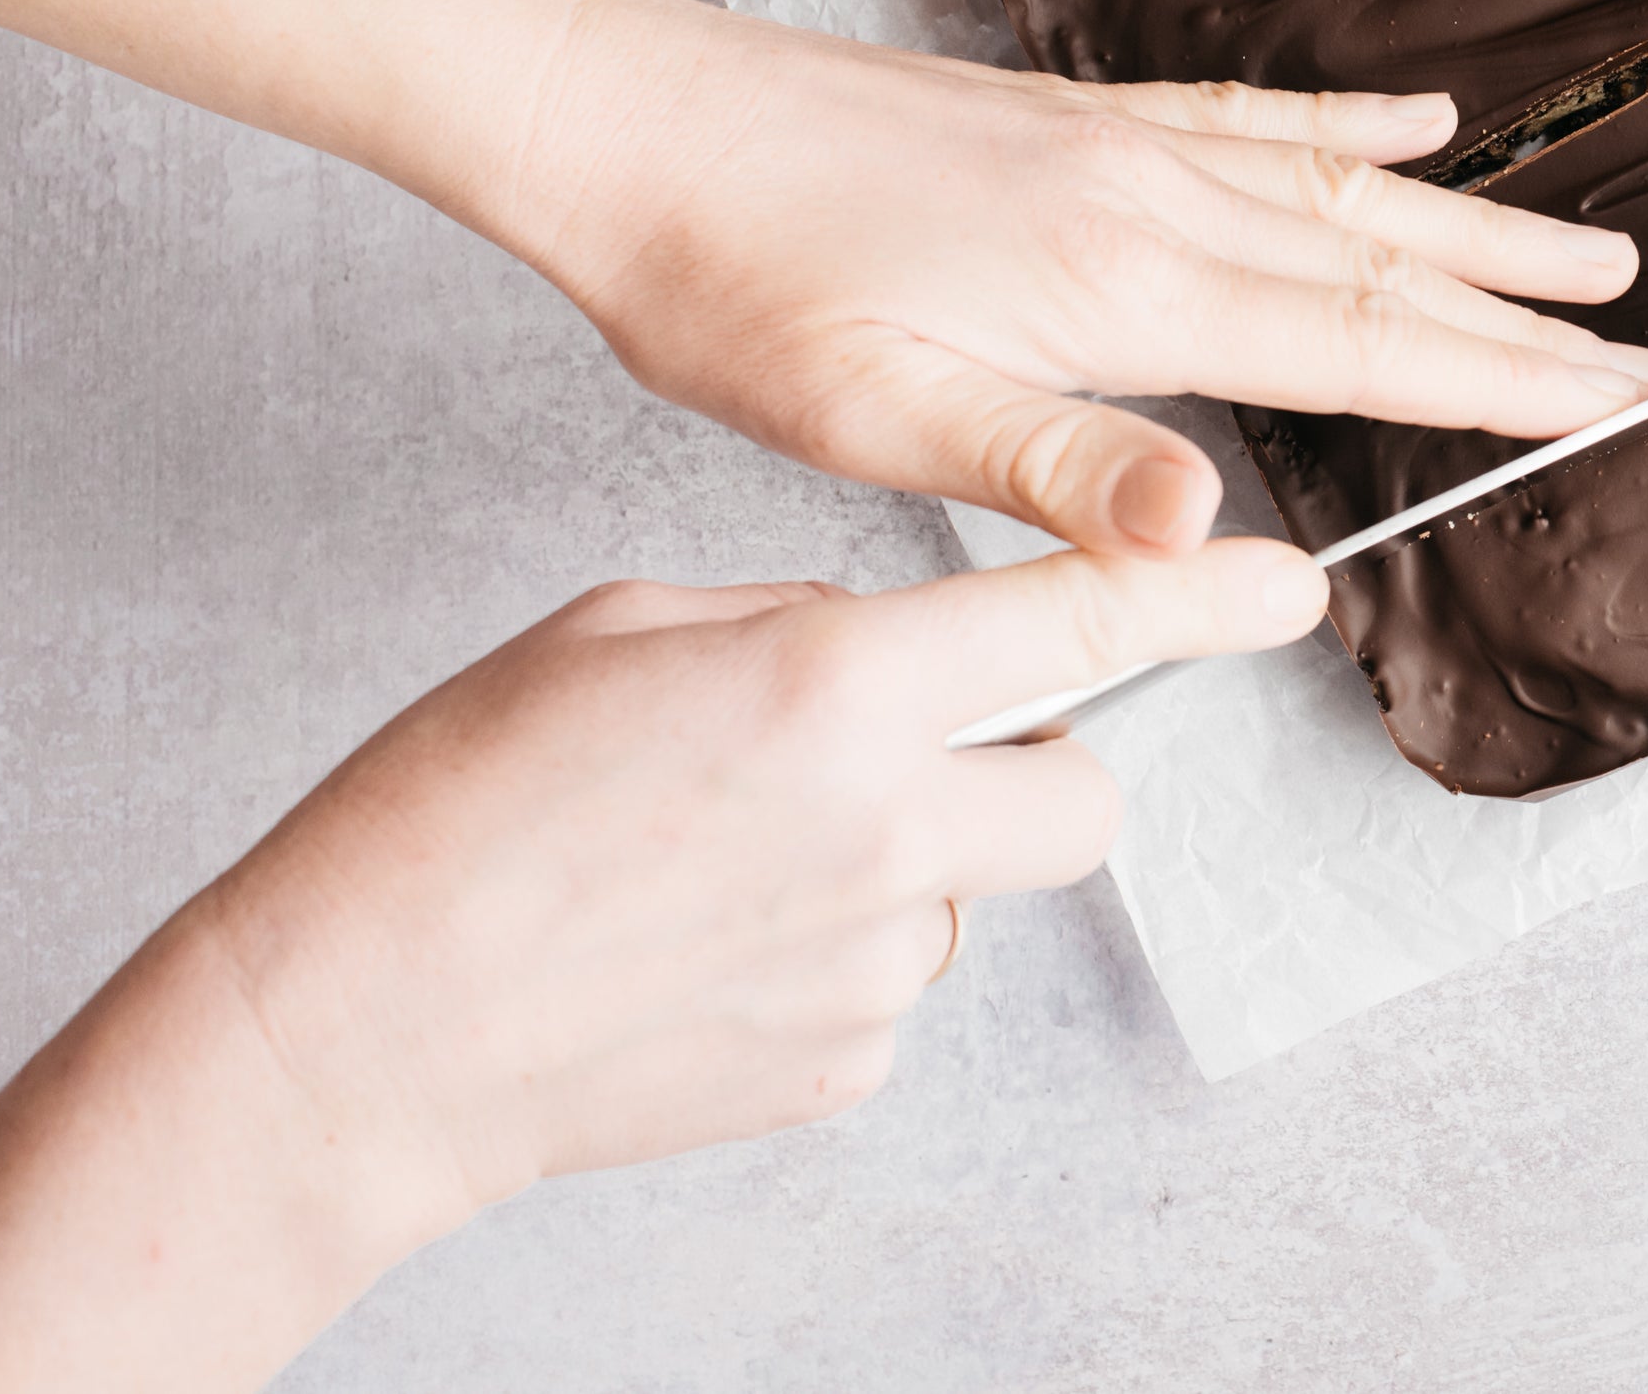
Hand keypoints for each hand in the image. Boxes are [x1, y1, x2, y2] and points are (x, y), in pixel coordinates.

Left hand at [0, 0, 1647, 561]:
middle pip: (1384, 264)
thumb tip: (1212, 531)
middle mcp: (1153, 199)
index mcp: (1128, 286)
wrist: (631, 123)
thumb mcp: (879, 414)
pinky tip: (1408, 123)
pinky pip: (1251, 120)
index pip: (1359, 345)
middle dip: (1522, 311)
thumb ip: (1060, 466)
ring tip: (1579, 246)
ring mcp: (1119, 146)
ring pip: (1340, 192)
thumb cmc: (736, 283)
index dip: (1497, 380)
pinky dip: (1347, 130)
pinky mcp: (1071, 120)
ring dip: (1469, 225)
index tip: (1618, 394)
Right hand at [0, 520, 1319, 1392]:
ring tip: (732, 870)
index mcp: (832, 691)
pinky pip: (898, 984)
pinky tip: (708, 952)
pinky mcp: (843, 1063)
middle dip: (1034, 768)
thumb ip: (798, 626)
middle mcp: (886, 828)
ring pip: (978, 893)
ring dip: (908, 867)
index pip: (1078, 621)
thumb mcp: (623, 632)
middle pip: (1084, 793)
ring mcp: (876, 962)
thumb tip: (893, 648)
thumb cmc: (454, 811)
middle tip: (913, 758)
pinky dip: (835, 958)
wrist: (357, 1030)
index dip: (1203, 595)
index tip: (1290, 584)